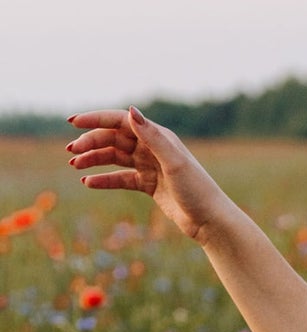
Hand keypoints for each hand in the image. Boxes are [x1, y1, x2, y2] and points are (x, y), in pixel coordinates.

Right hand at [65, 106, 229, 242]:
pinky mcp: (149, 185)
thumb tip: (130, 110)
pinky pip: (122, 179)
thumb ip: (152, 137)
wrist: (210, 220)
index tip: (72, 122)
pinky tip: (88, 182)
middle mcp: (153, 148)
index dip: (96, 120)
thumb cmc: (197, 189)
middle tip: (71, 153)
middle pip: (114, 139)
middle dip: (91, 143)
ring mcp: (150, 166)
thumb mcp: (174, 162)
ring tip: (74, 166)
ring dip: (94, 159)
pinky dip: (105, 180)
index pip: (121, 121)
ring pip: (115, 158)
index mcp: (158, 136)